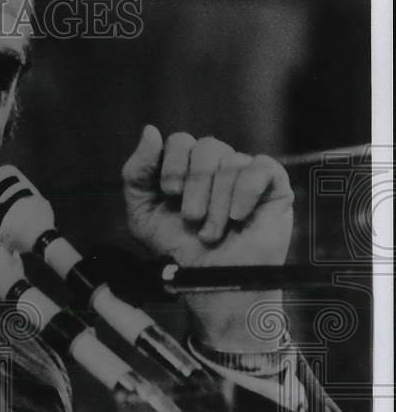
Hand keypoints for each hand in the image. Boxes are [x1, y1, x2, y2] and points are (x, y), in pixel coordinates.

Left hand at [121, 126, 293, 348]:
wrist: (210, 281)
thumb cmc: (177, 250)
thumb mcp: (143, 213)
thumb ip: (137, 173)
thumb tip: (150, 130)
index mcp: (185, 168)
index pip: (180, 141)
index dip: (173, 163)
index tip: (169, 193)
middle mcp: (217, 165)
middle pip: (206, 146)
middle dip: (194, 185)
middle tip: (191, 218)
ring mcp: (246, 174)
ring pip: (231, 162)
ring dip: (216, 204)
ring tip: (211, 233)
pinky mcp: (274, 187)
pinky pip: (261, 168)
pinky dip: (244, 192)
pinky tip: (238, 217)